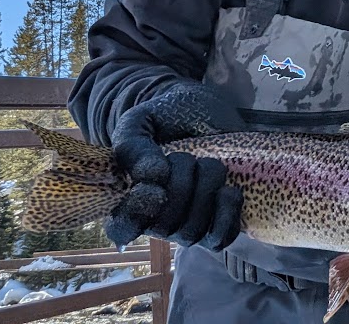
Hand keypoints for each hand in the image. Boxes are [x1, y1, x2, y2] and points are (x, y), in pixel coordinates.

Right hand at [105, 84, 245, 250]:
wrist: (204, 110)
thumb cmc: (166, 119)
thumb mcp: (140, 122)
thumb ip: (133, 147)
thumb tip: (150, 177)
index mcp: (130, 199)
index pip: (121, 229)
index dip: (136, 214)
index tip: (155, 186)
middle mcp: (157, 219)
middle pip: (165, 227)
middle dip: (180, 184)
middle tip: (184, 155)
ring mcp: (188, 224)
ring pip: (193, 231)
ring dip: (204, 191)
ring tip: (207, 163)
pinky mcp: (218, 221)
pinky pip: (221, 238)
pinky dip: (227, 213)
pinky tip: (227, 189)